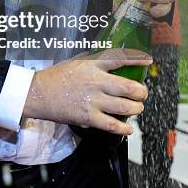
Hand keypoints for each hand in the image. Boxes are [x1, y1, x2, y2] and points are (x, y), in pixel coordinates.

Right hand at [22, 48, 150, 135]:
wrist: (39, 93)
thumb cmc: (57, 77)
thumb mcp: (77, 63)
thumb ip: (96, 64)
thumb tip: (115, 67)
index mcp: (93, 66)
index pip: (120, 59)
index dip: (137, 59)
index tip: (148, 61)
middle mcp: (96, 82)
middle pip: (129, 87)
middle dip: (141, 92)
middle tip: (142, 94)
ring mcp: (93, 100)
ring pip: (125, 107)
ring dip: (136, 109)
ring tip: (136, 108)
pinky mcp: (88, 117)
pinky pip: (113, 125)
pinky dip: (124, 128)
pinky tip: (128, 128)